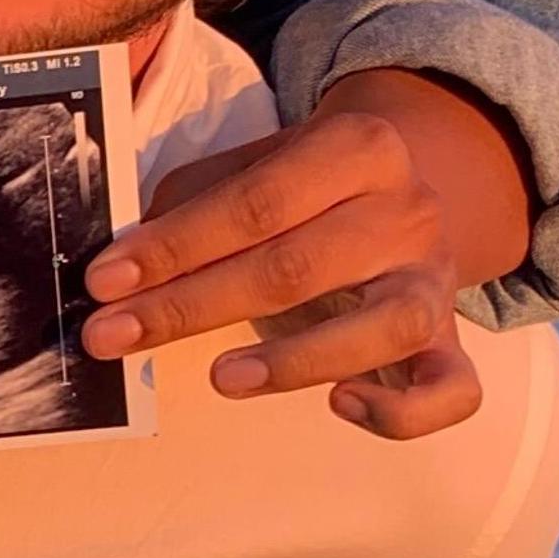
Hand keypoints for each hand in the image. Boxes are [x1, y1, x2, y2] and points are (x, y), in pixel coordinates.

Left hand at [78, 102, 481, 439]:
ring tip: (221, 379)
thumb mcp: (256, 165)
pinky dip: (400, 412)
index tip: (105, 281)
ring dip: (295, 361)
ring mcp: (436, 278)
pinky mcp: (451, 338)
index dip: (175, 246)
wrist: (408, 183)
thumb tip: (127, 260)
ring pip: (386, 327)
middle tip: (115, 336)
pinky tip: (340, 406)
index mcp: (357, 145)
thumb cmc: (308, 186)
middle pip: (297, 267)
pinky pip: (453, 390)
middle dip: (192, 308)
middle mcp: (407, 209)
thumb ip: (195, 201)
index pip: (255, 201)